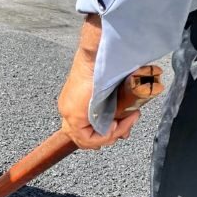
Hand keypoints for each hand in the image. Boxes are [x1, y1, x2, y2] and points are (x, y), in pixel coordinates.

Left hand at [57, 14, 141, 149]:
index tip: (124, 128)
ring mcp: (69, 114)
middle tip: (128, 126)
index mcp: (76, 103)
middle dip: (111, 136)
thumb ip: (116, 109)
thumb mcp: (114, 91)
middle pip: (87, 138)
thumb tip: (126, 121)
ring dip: (112, 134)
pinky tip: (117, 124)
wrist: (100, 56)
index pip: (87, 130)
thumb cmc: (109, 65)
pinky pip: (88, 138)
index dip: (106, 135)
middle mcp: (69, 110)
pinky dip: (105, 135)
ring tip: (127, 121)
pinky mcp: (74, 116)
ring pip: (88, 140)